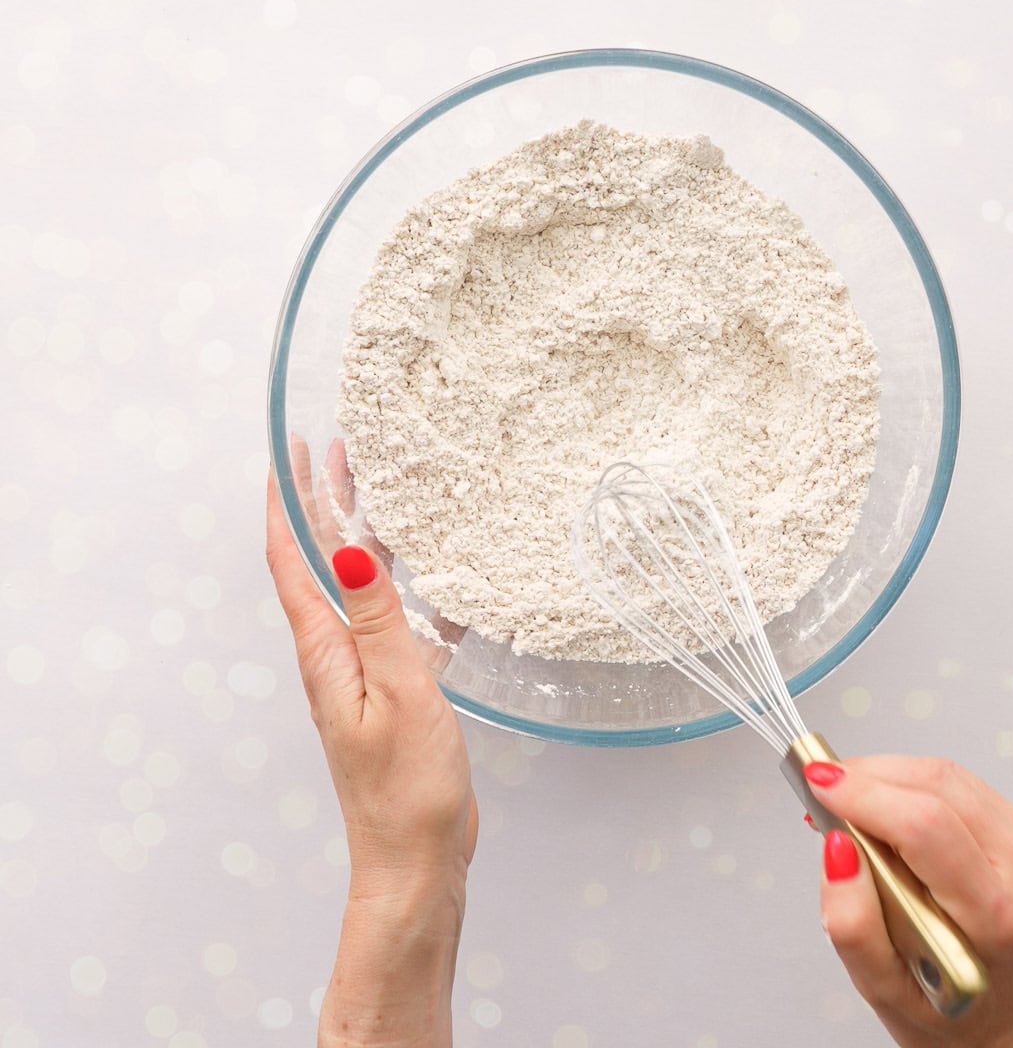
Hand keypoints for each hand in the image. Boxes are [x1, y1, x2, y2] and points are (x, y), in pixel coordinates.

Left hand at [267, 464, 475, 1047]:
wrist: (415, 857)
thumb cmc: (407, 786)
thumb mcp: (400, 693)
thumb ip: (379, 621)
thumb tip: (353, 550)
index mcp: (326, 652)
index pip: (293, 562)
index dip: (286, 503)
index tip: (289, 452)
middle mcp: (334, 655)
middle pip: (319, 565)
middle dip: (322, 506)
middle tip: (338, 453)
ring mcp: (361, 672)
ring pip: (355, 587)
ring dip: (359, 538)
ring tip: (378, 493)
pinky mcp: (391, 689)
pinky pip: (389, 620)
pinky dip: (401, 587)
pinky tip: (430, 575)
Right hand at [809, 757, 1012, 1047]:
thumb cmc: (953, 1011)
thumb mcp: (884, 991)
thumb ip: (852, 924)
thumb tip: (836, 850)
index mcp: (996, 917)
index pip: (925, 826)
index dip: (864, 793)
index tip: (818, 782)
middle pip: (936, 786)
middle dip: (867, 776)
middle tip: (824, 789)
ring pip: (948, 776)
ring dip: (888, 776)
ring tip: (852, 802)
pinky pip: (962, 786)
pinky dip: (916, 786)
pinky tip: (893, 812)